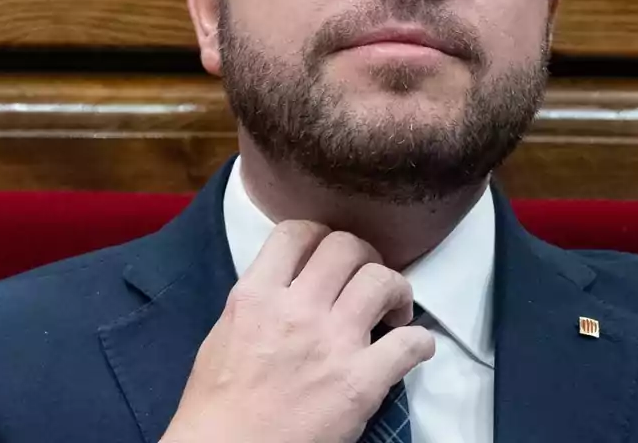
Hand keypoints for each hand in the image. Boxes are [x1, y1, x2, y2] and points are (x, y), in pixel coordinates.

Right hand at [160, 221, 434, 442]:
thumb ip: (260, 299)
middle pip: (348, 247)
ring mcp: (332, 343)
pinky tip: (413, 348)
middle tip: (366, 277)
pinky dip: (419, 342)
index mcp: (256, 296)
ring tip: (393, 310)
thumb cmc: (218, 406)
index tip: (329, 253)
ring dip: (396, 290)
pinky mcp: (361, 381)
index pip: (298, 231)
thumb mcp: (224, 333)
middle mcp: (297, 309)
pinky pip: (411, 342)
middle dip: (365, 257)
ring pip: (383, 280)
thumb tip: (290, 281)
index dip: (321, 235)